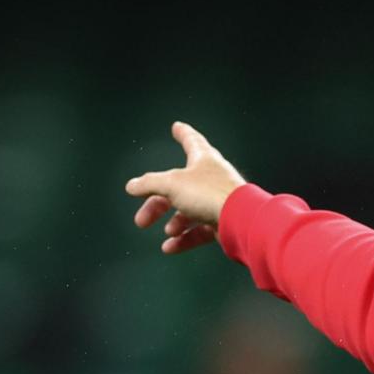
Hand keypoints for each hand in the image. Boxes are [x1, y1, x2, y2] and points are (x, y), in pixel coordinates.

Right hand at [125, 121, 245, 253]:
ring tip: (167, 232)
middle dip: (158, 205)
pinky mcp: (224, 222)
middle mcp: (213, 178)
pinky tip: (170, 247)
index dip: (183, 133)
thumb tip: (132, 185)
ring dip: (174, 223)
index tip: (177, 127)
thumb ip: (150, 184)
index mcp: (204, 160)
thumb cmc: (211, 194)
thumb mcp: (171, 184)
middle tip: (142, 219)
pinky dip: (185, 239)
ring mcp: (219, 201)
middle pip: (179, 188)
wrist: (241, 220)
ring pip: (190, 211)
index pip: (192, 141)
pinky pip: (200, 230)